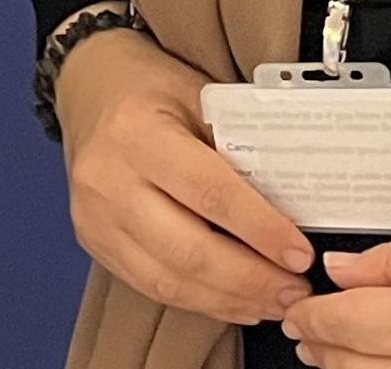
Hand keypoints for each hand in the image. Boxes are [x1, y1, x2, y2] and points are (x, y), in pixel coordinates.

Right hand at [55, 28, 313, 326]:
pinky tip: (236, 302)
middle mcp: (107, 179)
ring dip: (231, 300)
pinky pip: (152, 286)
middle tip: (297, 290)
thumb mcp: (200, 98)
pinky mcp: (93, 241)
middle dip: (252, 280)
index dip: (260, 230)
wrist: (90, 89)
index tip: (300, 255)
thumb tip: (297, 207)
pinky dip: (201, 301)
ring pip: (170, 280)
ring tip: (275, 301)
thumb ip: (240, 147)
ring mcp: (94, 217)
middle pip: (189, 250)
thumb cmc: (151, 89)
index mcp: (137, 133)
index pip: (210, 193)